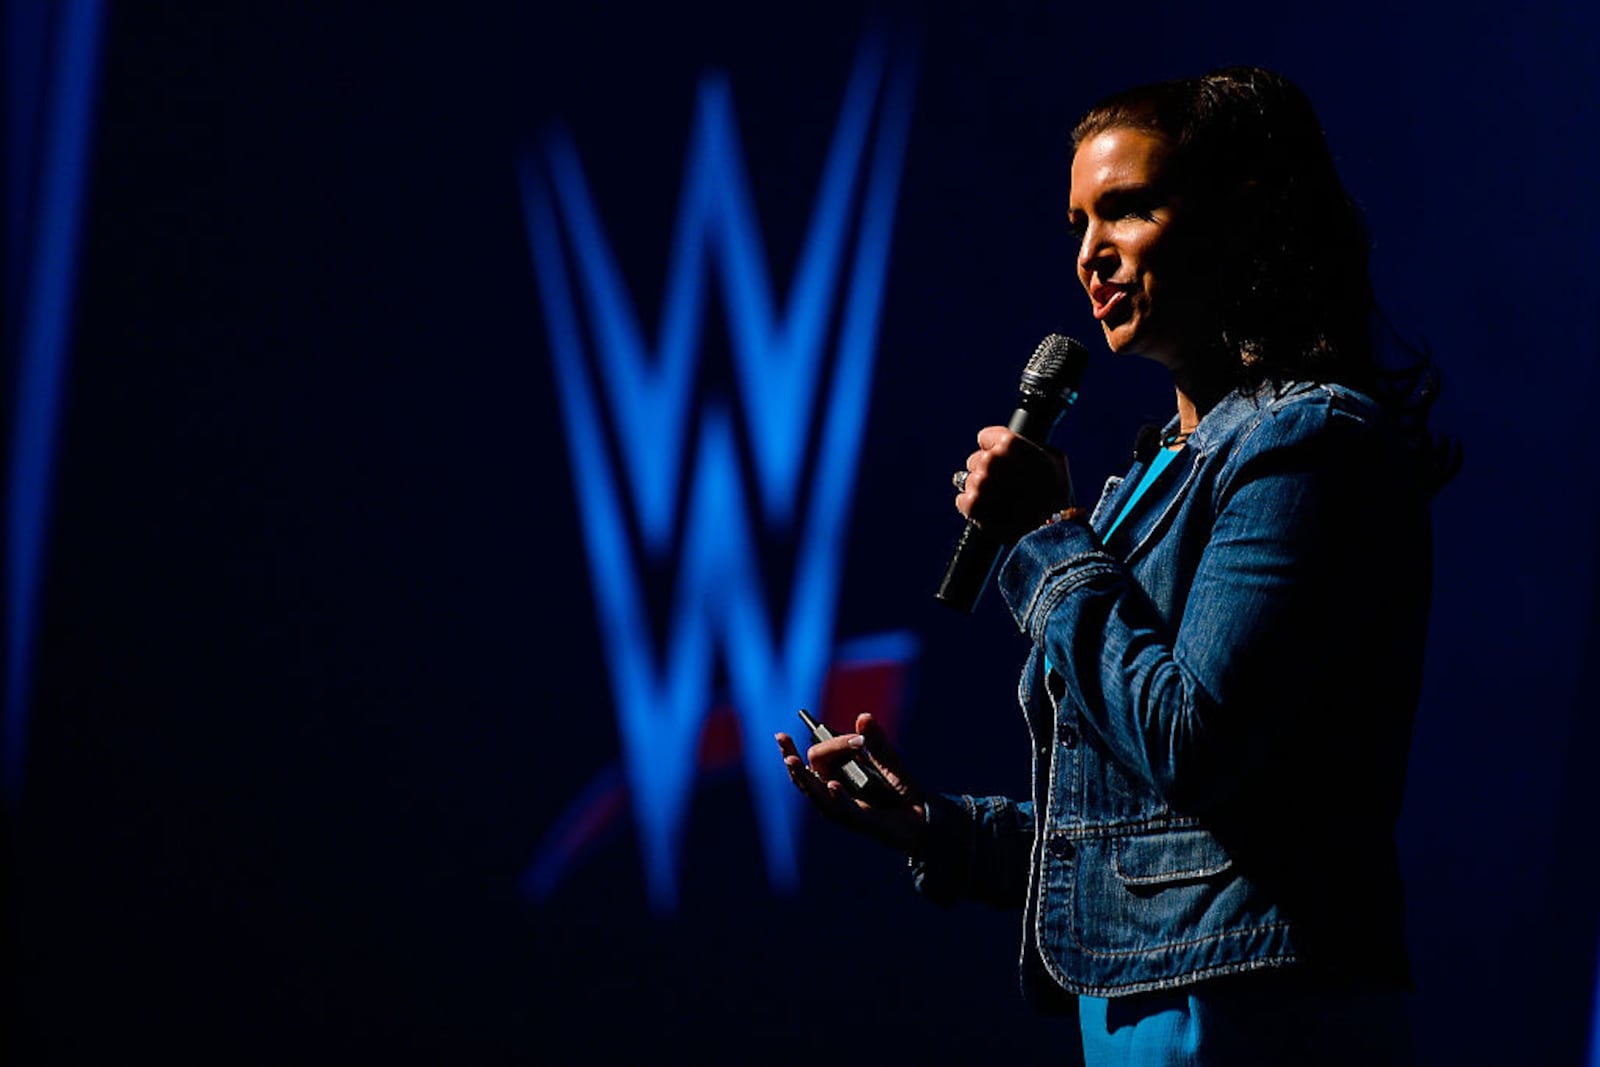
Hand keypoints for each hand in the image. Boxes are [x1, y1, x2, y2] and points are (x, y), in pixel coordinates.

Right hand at [774, 713, 927, 852]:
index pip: (816, 757)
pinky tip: (832, 785)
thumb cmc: (900, 790)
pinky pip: (843, 810)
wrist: (923, 816)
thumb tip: (863, 716)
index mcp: (835, 775)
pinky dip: (837, 797)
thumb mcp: (889, 761)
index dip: (822, 742)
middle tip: (784, 740)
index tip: (827, 736)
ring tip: (791, 761)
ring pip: (816, 793)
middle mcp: (833, 792)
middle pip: (809, 773)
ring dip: (803, 777)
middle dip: (798, 755)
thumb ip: (876, 741)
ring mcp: (842, 808)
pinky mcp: (859, 821)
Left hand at [956, 426, 1072, 542]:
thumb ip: (1035, 447)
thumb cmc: (1057, 496)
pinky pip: (962, 501)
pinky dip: (971, 507)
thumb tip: (1026, 447)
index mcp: (1010, 443)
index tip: (1001, 460)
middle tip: (1004, 486)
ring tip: (1000, 502)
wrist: (1052, 531)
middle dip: (987, 472)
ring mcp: (980, 483)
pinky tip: (988, 512)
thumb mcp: (1056, 461)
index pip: (985, 437)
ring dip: (981, 491)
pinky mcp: (971, 505)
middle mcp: (992, 459)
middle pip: (976, 460)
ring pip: (968, 481)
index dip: (993, 449)